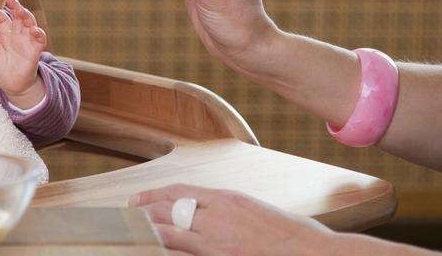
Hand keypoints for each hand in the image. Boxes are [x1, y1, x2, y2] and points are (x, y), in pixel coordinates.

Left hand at [0, 0, 47, 100]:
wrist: (12, 84)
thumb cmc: (1, 67)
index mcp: (6, 32)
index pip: (3, 18)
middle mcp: (17, 33)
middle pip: (18, 16)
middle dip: (15, 7)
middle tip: (10, 0)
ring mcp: (27, 40)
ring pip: (30, 23)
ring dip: (27, 16)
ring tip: (21, 11)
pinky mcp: (35, 50)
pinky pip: (40, 39)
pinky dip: (39, 33)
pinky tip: (35, 30)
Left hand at [129, 184, 335, 255]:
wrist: (314, 253)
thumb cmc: (293, 235)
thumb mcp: (256, 211)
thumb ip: (230, 211)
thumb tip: (209, 214)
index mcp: (228, 199)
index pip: (180, 191)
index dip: (155, 194)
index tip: (139, 199)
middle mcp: (219, 215)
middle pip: (169, 208)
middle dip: (144, 210)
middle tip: (127, 214)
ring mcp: (217, 240)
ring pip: (171, 231)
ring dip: (148, 230)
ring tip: (131, 231)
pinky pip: (185, 252)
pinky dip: (168, 250)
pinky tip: (154, 250)